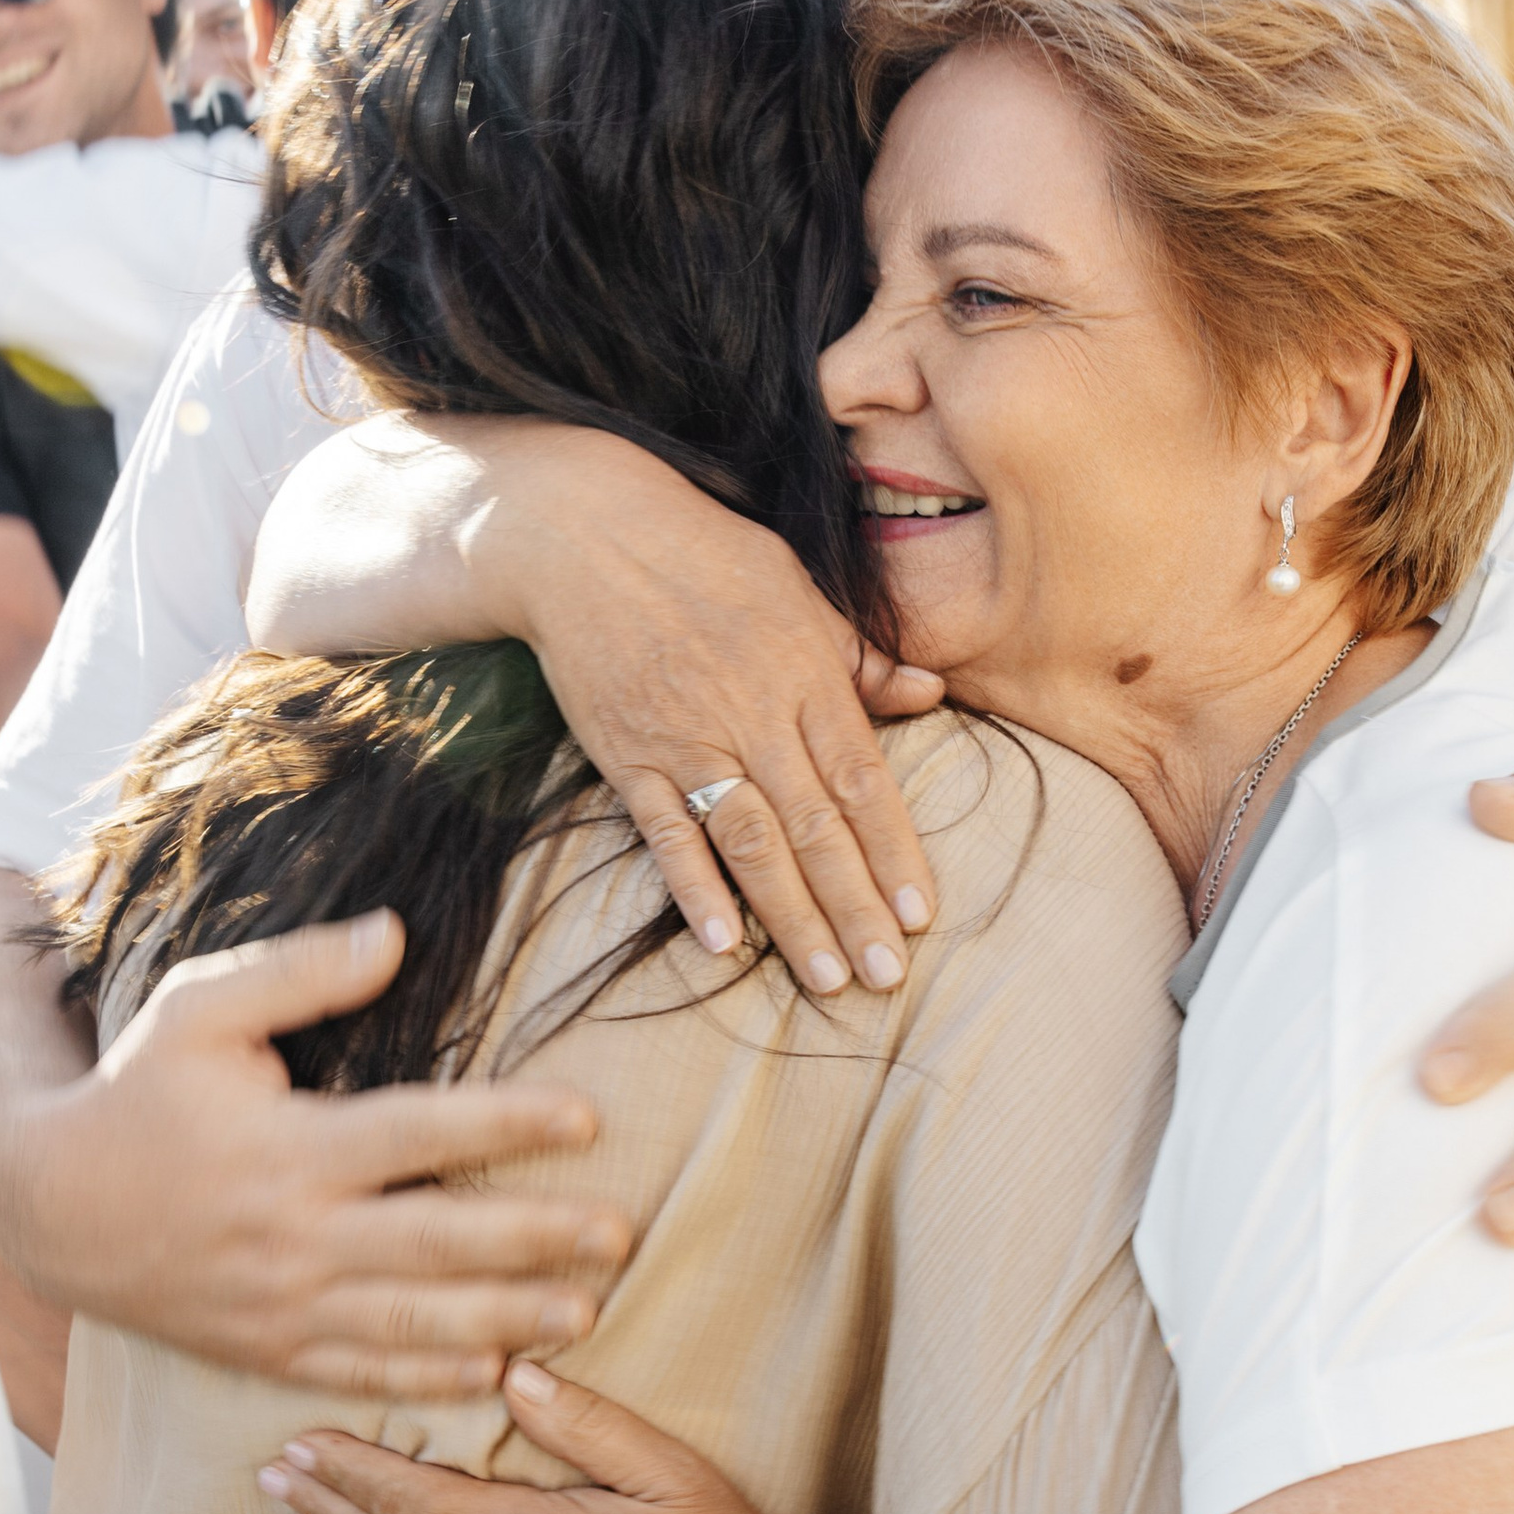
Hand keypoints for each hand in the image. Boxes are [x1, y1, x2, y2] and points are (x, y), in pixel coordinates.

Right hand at [6, 907, 634, 1395]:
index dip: (507, 1125)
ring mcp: (282, 1304)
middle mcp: (294, 1235)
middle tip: (620, 1235)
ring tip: (586, 1316)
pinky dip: (430, 1382)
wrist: (45, 1204)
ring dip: (505, 1321)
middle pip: (436, 1242)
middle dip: (535, 1241)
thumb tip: (396, 932)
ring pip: (413, 1322)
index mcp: (290, 1147)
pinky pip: (362, 1372)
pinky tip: (496, 1377)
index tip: (587, 1117)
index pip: (421, 1132)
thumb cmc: (135, 1091)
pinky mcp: (267, 1350)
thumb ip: (299, 972)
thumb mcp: (200, 1010)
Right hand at [459, 425, 945, 994]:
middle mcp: (753, 713)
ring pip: (751, 841)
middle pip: (816, 825)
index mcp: (805, 673)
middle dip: (854, 907)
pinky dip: (694, 888)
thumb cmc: (702, 554)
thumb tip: (929, 694)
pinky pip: (664, 832)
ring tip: (825, 979)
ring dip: (791, 915)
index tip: (919, 915)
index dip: (894, 852)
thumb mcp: (797, 589)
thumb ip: (859, 656)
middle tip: (886, 977)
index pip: (863, 780)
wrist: (584, 534)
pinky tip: (724, 942)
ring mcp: (686, 738)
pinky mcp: (626, 755)